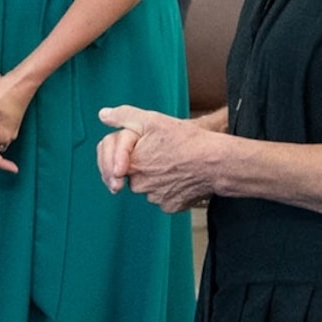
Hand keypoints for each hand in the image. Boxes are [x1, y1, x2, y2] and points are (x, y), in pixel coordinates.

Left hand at [98, 105, 224, 211]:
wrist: (217, 162)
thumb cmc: (187, 140)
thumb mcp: (152, 120)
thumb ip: (123, 116)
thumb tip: (103, 115)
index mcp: (131, 165)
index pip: (109, 164)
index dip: (114, 157)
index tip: (123, 158)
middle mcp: (140, 185)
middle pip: (129, 174)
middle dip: (136, 164)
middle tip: (157, 153)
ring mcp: (156, 198)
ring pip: (146, 185)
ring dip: (153, 176)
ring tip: (171, 162)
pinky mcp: (171, 206)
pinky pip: (162, 196)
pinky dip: (168, 187)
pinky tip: (179, 175)